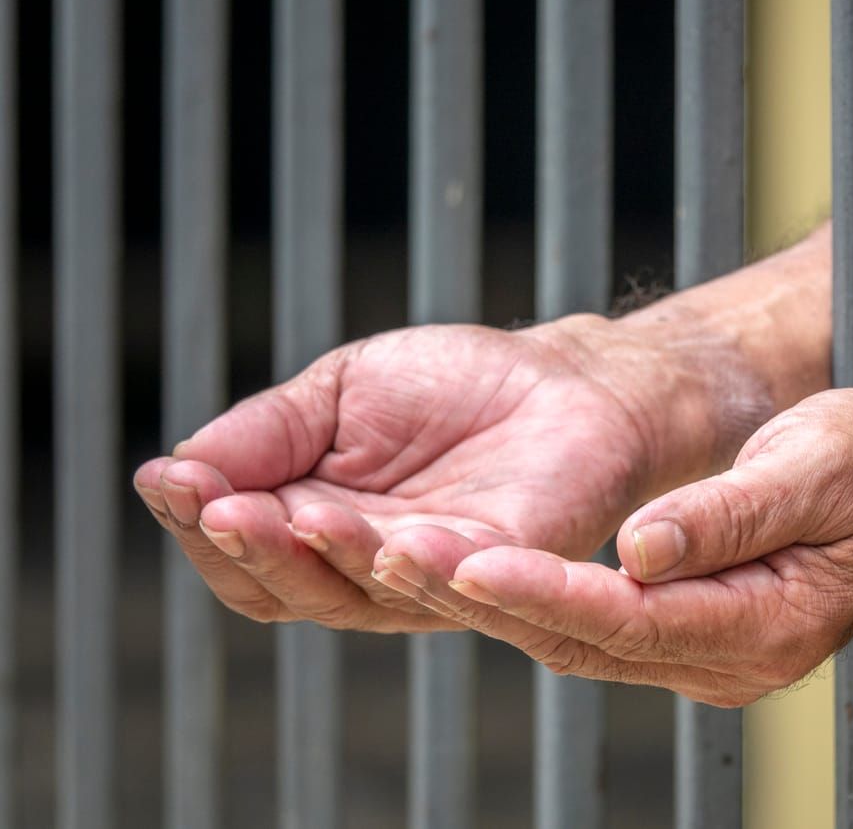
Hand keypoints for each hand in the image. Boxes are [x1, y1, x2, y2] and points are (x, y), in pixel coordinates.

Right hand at [133, 315, 743, 632]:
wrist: (561, 379)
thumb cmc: (451, 386)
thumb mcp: (338, 393)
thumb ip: (267, 433)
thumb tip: (175, 468)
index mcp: (319, 524)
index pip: (241, 550)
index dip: (198, 522)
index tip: (168, 479)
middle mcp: (368, 567)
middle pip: (286, 587)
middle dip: (246, 546)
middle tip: (218, 506)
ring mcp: (436, 578)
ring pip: (361, 595)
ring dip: (322, 557)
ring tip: (293, 514)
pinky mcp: (508, 569)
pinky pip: (460, 585)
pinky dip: (424, 569)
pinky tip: (395, 543)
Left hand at [370, 375, 852, 703]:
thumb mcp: (817, 468)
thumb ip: (729, 514)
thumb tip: (640, 548)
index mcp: (765, 630)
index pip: (632, 619)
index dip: (545, 593)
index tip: (466, 561)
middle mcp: (726, 663)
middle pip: (584, 642)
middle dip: (485, 601)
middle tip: (391, 555)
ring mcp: (703, 657)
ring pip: (574, 640)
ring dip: (487, 602)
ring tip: (397, 556)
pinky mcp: (683, 634)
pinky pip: (588, 627)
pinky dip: (524, 597)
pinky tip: (462, 564)